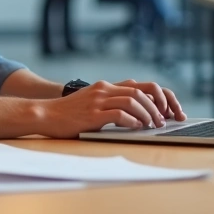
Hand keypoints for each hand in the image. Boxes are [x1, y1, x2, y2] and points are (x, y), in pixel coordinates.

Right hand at [33, 79, 185, 138]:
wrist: (45, 114)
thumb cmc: (69, 113)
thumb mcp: (93, 102)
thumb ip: (111, 103)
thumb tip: (137, 114)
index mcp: (107, 86)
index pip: (141, 85)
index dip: (159, 96)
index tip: (168, 110)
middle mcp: (105, 89)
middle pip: (141, 91)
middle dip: (158, 106)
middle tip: (165, 120)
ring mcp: (98, 100)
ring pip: (133, 100)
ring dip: (148, 114)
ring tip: (154, 125)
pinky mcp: (93, 114)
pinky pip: (119, 114)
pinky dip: (132, 120)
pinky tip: (137, 127)